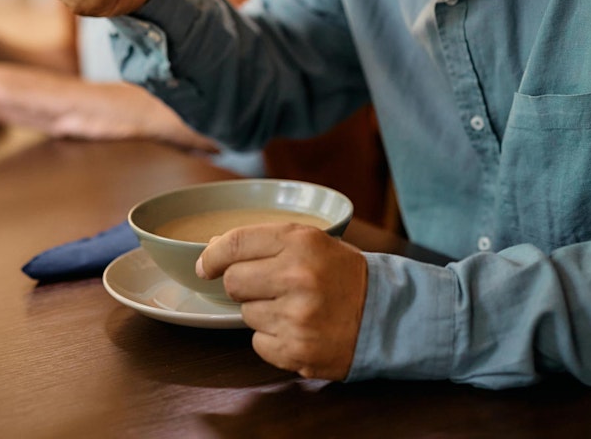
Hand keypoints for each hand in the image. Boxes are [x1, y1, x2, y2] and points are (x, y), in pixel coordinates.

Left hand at [196, 224, 367, 379]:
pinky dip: (272, 339)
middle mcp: (297, 276)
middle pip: (234, 282)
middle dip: (244, 284)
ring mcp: (296, 316)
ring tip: (293, 307)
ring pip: (245, 314)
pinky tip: (297, 329)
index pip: (234, 244)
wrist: (385, 314)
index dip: (212, 256)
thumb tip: (214, 248)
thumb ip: (265, 241)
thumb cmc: (344, 275)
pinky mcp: (296, 350)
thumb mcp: (312, 242)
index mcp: (300, 242)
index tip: (205, 265)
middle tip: (268, 286)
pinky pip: (258, 343)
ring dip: (262, 312)